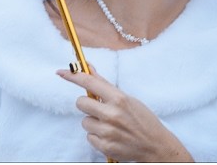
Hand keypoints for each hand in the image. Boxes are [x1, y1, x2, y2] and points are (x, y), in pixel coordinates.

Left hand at [56, 67, 193, 161]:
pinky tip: (111, 136)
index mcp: (119, 98)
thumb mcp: (128, 99)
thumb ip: (105, 86)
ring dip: (94, 122)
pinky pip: (89, 137)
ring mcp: (107, 132)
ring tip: (110, 125)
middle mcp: (112, 114)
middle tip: (99, 108)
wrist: (155, 145)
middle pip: (81, 103)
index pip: (90, 83)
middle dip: (87, 105)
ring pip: (84, 121)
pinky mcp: (105, 146)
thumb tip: (88, 69)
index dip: (73, 76)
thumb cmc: (143, 119)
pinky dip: (97, 136)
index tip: (61, 72)